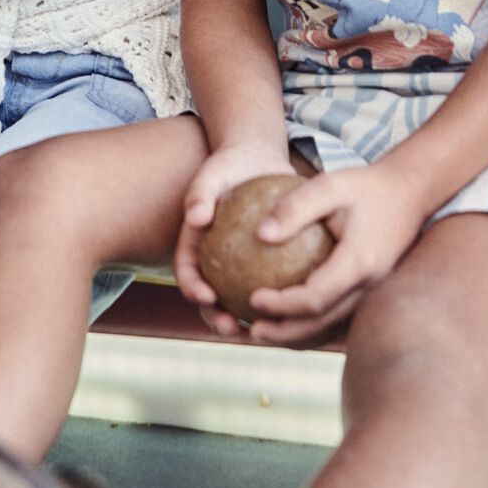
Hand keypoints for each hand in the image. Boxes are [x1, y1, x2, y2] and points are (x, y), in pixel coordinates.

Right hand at [173, 142, 293, 339]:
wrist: (257, 158)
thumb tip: (195, 218)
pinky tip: (300, 304)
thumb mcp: (212, 173)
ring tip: (265, 329)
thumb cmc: (229, 164)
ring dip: (249, 319)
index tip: (207, 297)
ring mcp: (237, 265)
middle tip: (232, 328)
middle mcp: (213, 260)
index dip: (192, 289)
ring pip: (241, 299)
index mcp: (194, 244)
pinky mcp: (263, 263)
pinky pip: (271, 283)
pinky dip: (281, 297)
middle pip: (209, 298)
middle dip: (216, 319)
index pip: (187, 271)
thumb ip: (200, 193)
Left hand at [242, 159, 429, 345]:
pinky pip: (340, 315)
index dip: (283, 305)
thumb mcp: (329, 185)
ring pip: (333, 325)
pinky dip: (313, 324)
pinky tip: (288, 319)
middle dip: (286, 333)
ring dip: (298, 335)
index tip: (253, 299)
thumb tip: (261, 234)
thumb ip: (295, 208)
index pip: (316, 297)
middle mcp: (370, 284)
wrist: (410, 191)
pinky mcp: (372, 289)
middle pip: (324, 322)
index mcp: (359, 262)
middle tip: (253, 331)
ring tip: (264, 332)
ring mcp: (374, 291)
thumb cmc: (366, 185)